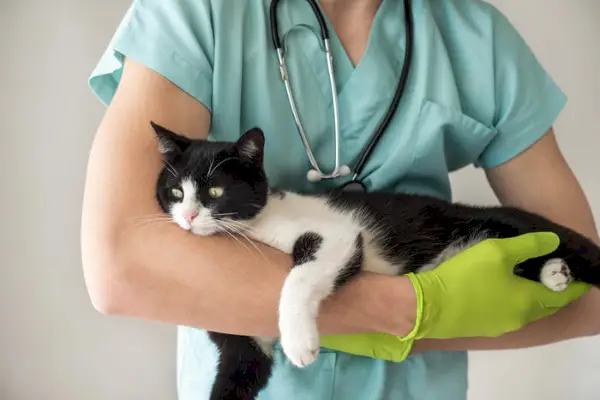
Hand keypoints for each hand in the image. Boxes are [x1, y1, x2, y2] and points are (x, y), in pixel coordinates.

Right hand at [320, 232, 590, 360]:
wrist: (425, 306)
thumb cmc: (464, 276)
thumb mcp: (496, 251)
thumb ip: (527, 246)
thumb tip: (552, 242)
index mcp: (528, 300)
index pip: (562, 293)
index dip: (571, 282)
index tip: (574, 272)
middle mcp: (519, 318)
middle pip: (546, 305)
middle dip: (554, 290)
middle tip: (552, 272)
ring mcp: (500, 326)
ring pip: (527, 311)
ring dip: (533, 297)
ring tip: (528, 279)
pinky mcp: (482, 328)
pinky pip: (508, 314)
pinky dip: (515, 303)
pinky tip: (503, 291)